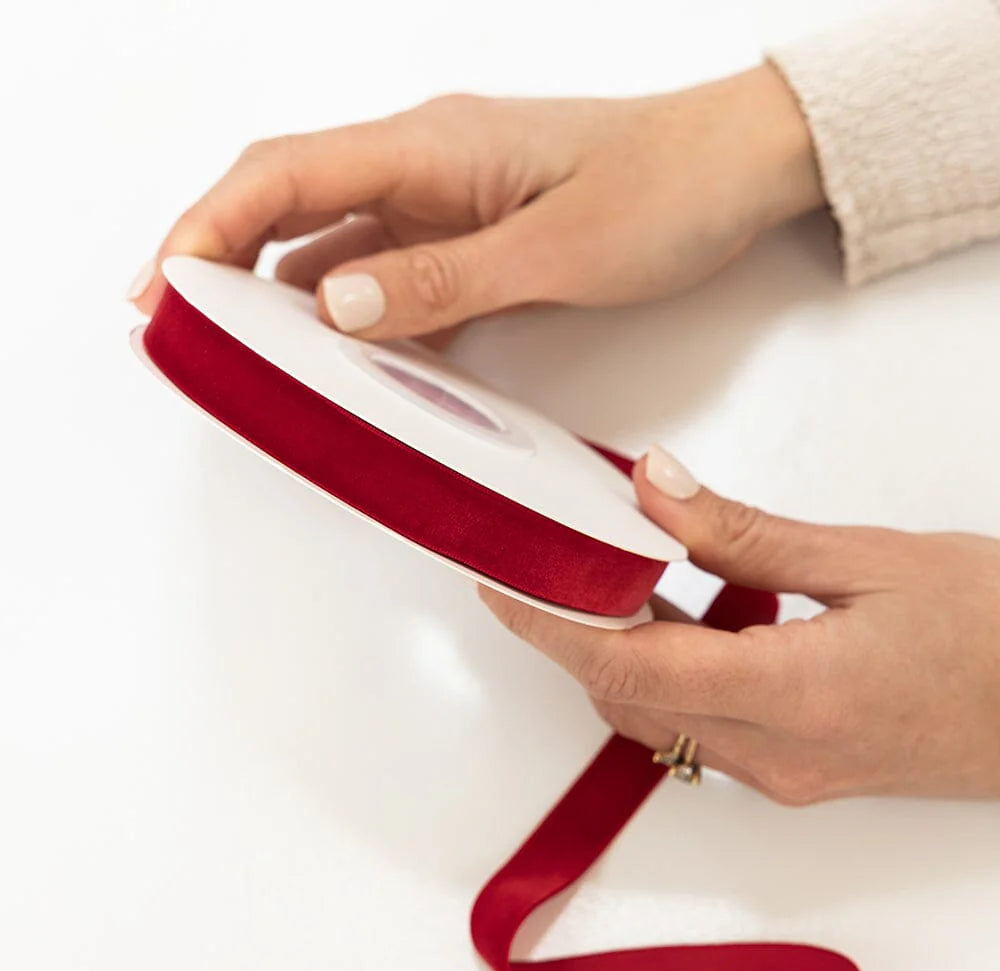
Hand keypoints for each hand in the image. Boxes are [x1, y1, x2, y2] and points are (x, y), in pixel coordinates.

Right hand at [128, 65, 821, 341]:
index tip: (162, 287)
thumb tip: (335, 304)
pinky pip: (388, 275)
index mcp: (430, 148)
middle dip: (218, 257)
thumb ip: (444, 278)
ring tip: (238, 352)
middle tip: (175, 326)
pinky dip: (350, 315)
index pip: (285, 176)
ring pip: (331, 243)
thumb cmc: (665, 192)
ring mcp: (444, 202)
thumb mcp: (556, 246)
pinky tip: (338, 357)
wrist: (738, 170)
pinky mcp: (470, 238)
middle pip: (287, 203)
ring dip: (278, 292)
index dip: (208, 227)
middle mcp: (422, 167)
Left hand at [480, 448, 999, 803]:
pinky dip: (668, 676)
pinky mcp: (804, 774)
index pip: (626, 665)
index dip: (548, 625)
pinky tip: (681, 617)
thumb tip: (656, 490)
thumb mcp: (874, 561)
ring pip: (658, 720)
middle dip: (574, 633)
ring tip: (614, 574)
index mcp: (793, 695)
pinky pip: (701, 730)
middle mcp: (778, 755)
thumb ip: (747, 534)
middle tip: (553, 557)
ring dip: (620, 654)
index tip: (501, 581)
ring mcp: (789, 774)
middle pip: (627, 696)